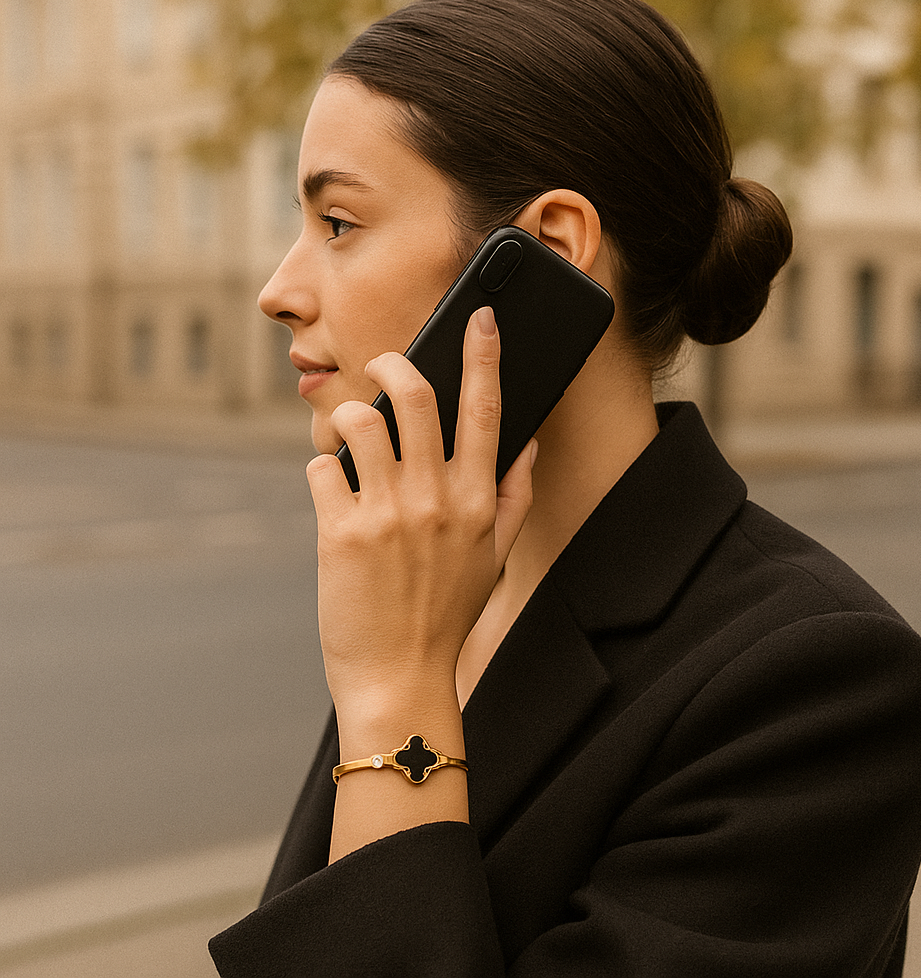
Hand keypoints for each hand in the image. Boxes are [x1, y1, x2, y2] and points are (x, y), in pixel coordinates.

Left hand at [305, 307, 535, 716]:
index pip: (487, 410)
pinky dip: (322, 470)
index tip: (480, 316)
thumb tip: (527, 441)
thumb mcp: (494, 558)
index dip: (484, 354)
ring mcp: (387, 514)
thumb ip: (513, 496)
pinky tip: (333, 494)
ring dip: (348, 418)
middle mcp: (436, 499)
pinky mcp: (340, 531)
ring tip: (349, 439)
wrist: (399, 677)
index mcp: (478, 501)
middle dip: (392, 364)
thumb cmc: (446, 615)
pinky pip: (321, 467)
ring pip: (359, 422)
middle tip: (379, 365)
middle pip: (414, 395)